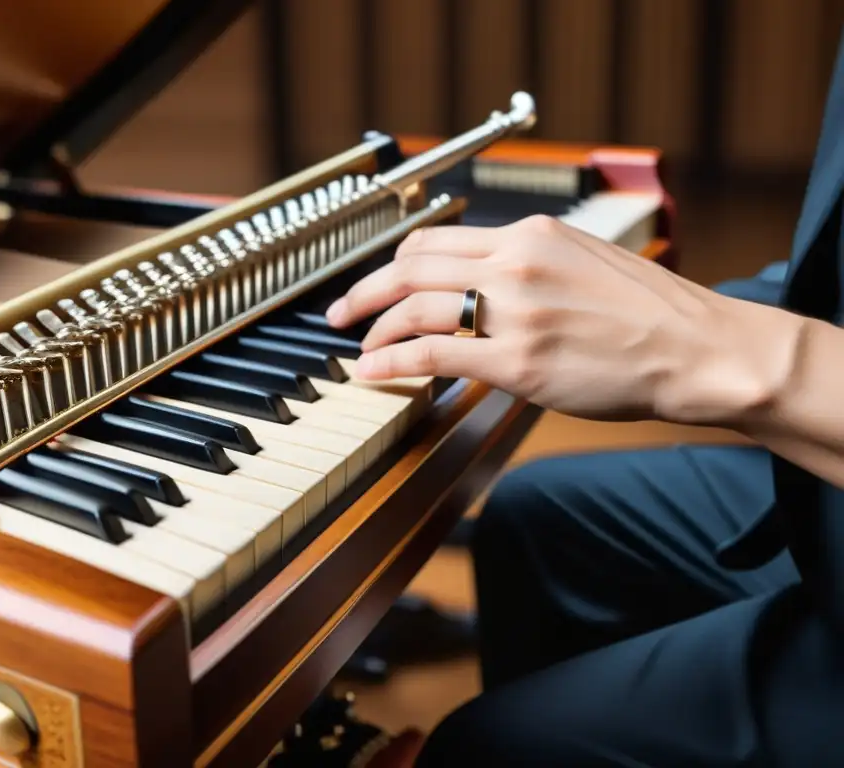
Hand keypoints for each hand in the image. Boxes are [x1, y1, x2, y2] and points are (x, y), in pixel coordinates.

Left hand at [325, 215, 785, 422]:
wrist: (697, 348)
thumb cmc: (648, 313)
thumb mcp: (583, 262)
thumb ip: (527, 265)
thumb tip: (479, 281)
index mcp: (530, 235)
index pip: (435, 241)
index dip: (391, 265)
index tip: (375, 283)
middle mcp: (516, 263)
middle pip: (410, 267)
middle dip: (364, 291)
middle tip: (340, 314)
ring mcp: (516, 311)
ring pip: (415, 308)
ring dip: (375, 329)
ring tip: (360, 350)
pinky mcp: (520, 360)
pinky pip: (432, 355)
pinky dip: (392, 362)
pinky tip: (373, 372)